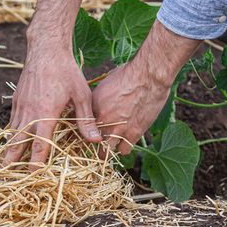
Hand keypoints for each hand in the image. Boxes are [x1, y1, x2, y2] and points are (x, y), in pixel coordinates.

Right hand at [4, 0, 101, 167]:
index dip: (36, 161)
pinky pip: (12, 120)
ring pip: (13, 131)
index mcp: (46, 113)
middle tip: (6, 173)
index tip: (33, 174)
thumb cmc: (66, 71)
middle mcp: (30, 112)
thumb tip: (95, 141)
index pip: (40, 143)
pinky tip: (11, 138)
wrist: (45, 49)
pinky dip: (11, 132)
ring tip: (5, 162)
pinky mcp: (17, 99)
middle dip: (12, 158)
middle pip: (18, 140)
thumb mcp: (81, 95)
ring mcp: (21, 105)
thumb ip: (86, 120)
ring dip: (9, 147)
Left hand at [92, 20, 199, 153]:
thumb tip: (95, 105)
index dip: (81, 130)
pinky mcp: (133, 134)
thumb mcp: (104, 84)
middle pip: (89, 142)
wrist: (148, 76)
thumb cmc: (127, 75)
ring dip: (106, 150)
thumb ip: (97, 99)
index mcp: (91, 107)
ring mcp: (117, 129)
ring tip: (108, 147)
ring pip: (105, 151)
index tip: (84, 132)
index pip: (79, 125)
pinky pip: (123, 151)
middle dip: (91, 143)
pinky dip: (122, 149)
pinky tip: (123, 143)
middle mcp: (102, 120)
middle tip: (95, 143)